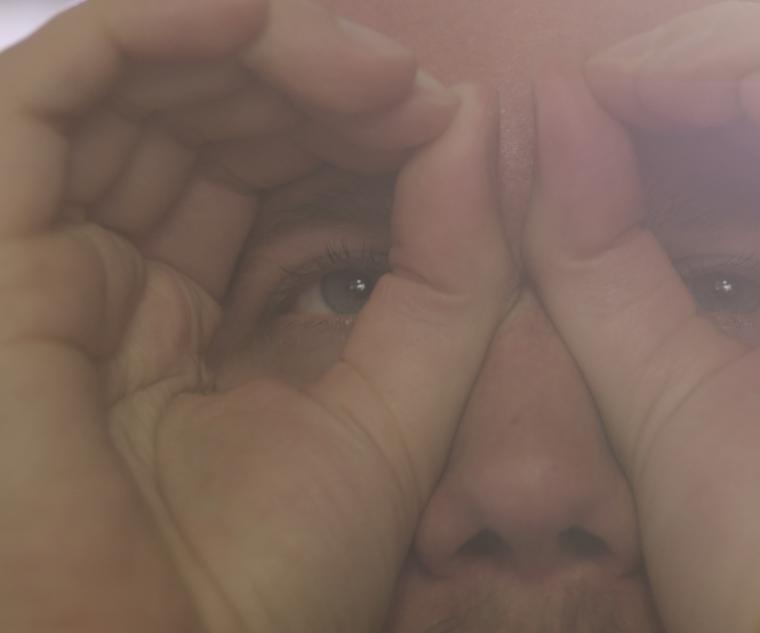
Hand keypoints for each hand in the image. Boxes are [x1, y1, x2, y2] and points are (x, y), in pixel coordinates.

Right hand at [0, 1, 511, 630]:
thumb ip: (455, 263)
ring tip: (368, 73)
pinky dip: (146, 33)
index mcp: (226, 317)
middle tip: (409, 94)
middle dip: (325, 91)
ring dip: (261, 54)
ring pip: (145, 92)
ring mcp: (65, 259)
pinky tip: (250, 18)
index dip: (371, 135)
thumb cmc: (278, 575)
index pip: (295, 178)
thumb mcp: (407, 401)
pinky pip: (51, 95)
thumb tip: (475, 117)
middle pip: (226, 126)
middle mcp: (141, 278)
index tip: (453, 125)